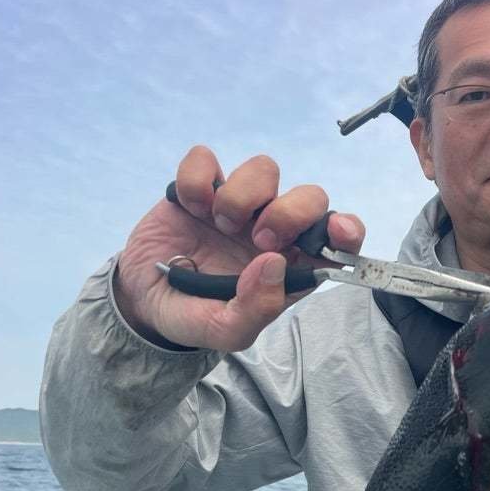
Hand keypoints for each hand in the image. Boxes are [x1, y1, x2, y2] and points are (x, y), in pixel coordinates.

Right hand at [114, 145, 365, 350]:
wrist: (142, 303)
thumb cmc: (194, 316)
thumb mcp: (224, 331)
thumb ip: (256, 309)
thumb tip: (274, 263)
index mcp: (291, 265)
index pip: (339, 241)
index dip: (347, 230)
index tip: (338, 230)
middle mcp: (274, 231)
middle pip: (310, 196)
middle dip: (290, 213)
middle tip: (258, 238)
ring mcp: (240, 206)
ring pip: (264, 168)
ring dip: (241, 196)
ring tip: (217, 225)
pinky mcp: (202, 188)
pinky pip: (206, 159)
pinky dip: (196, 180)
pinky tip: (189, 209)